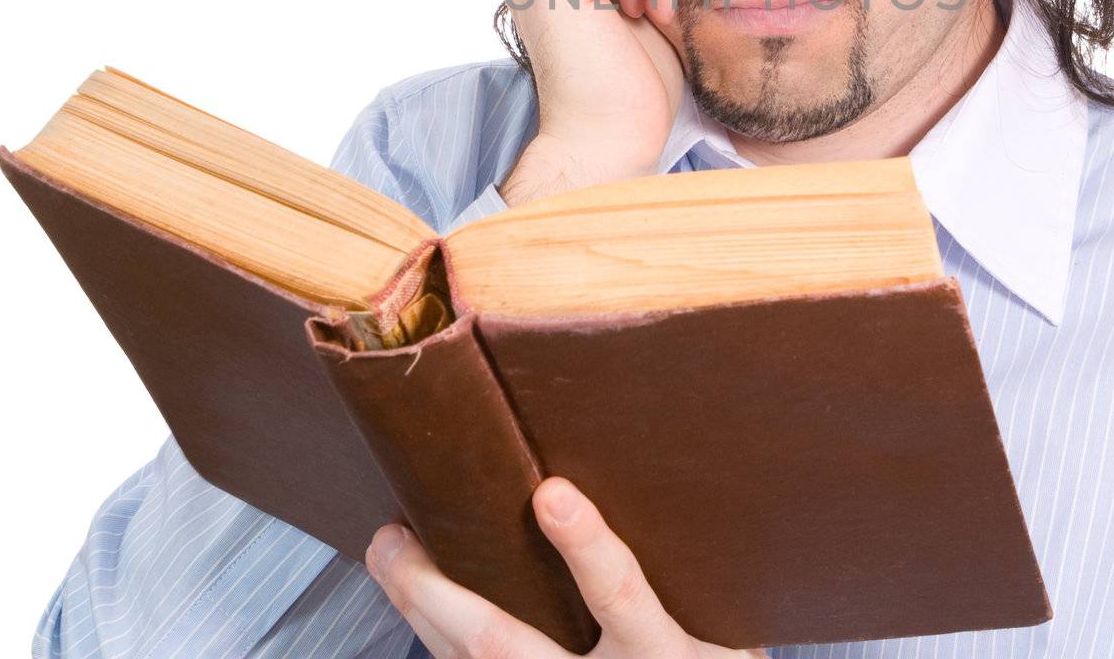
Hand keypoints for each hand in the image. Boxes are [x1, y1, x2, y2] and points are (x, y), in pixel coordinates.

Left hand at [365, 476, 768, 658]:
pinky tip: (418, 601)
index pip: (621, 595)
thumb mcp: (725, 623)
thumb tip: (631, 474)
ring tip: (388, 552)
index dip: (586, 547)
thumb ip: (688, 567)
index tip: (551, 495)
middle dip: (439, 595)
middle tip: (395, 539)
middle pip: (505, 646)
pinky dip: (439, 637)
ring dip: (420, 612)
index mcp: (663, 655)